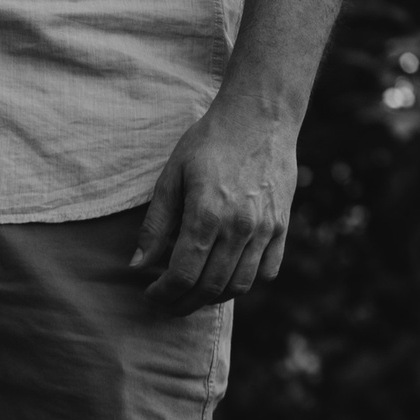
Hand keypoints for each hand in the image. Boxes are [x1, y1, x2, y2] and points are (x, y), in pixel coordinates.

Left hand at [131, 101, 298, 313]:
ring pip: (240, 286)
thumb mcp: (171, 176)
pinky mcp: (282, 225)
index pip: (182, 275)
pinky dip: (247, 281)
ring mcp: (265, 228)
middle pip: (210, 288)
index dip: (163, 294)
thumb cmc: (210, 142)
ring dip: (214, 297)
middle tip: (168, 302)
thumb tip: (137, 265)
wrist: (260, 115)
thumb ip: (155, 224)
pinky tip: (228, 274)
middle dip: (183, 304)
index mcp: (206, 215)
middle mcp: (239, 227)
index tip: (151, 294)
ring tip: (195, 291)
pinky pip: (268, 271)